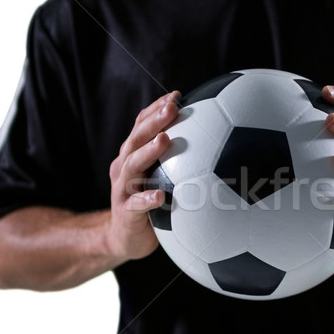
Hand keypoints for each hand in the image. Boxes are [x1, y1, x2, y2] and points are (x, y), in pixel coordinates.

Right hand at [106, 91, 179, 259]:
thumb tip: (212, 143)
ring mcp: (122, 190)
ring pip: (131, 166)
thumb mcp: (160, 179)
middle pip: (135, 139)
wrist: (124, 238)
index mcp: (132, 157)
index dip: (155, 109)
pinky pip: (135, 205)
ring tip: (164, 139)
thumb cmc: (149, 205)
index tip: (176, 95)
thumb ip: (175, 161)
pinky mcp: (125, 213)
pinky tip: (160, 196)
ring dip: (148, 151)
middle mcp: (124, 168)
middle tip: (172, 107)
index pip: (141, 126)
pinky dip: (146, 198)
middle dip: (153, 121)